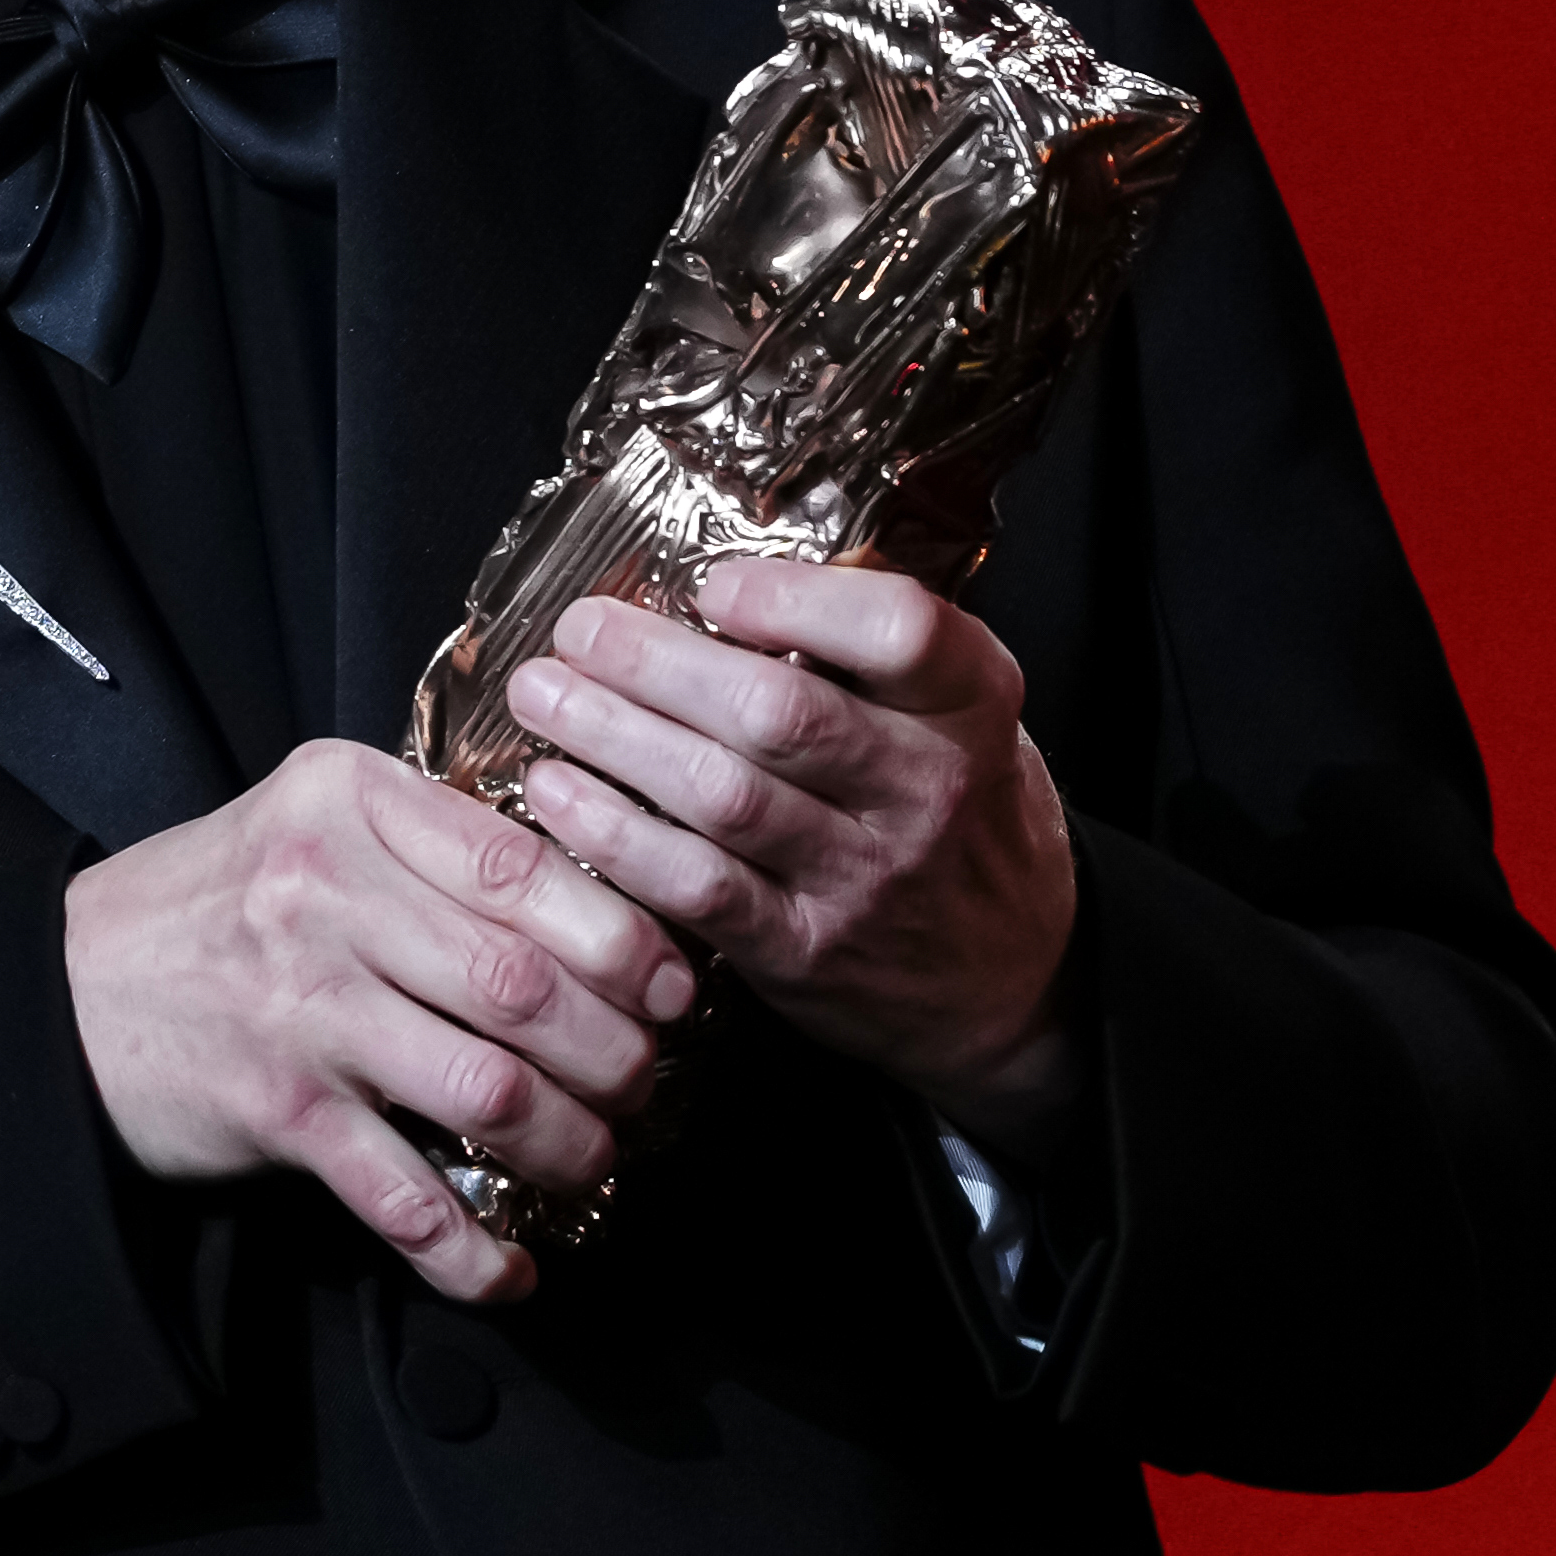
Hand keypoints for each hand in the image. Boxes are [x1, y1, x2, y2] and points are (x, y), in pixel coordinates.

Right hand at [60, 738, 700, 1303]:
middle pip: (523, 981)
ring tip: (600, 1155)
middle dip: (616, 1046)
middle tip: (650, 1078)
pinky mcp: (274, 1111)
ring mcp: (299, 1007)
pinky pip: (401, 1197)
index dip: (620, 931)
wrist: (66, 989)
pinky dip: (470, 1249)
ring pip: (486, 1087)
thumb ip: (433, 835)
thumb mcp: (315, 818)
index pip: (521, 862)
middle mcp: (326, 895)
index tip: (673, 979)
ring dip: (571, 1141)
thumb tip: (597, 891)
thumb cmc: (222, 903)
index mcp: (350, 801)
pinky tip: (513, 1269)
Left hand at [504, 556, 1083, 1143]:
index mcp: (972, 704)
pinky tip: (559, 794)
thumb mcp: (963, 715)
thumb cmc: (963, 814)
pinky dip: (615, 836)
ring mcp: (866, 878)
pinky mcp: (805, 952)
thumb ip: (875, 652)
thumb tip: (732, 577)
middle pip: (779, 712)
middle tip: (580, 628)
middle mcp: (928, 788)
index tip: (714, 585)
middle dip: (657, 662)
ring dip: (614, 737)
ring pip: (723, 796)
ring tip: (544, 694)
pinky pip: (695, 888)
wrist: (1011, 978)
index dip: (795, 600)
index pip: (900, 631)